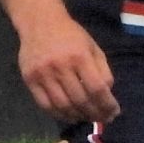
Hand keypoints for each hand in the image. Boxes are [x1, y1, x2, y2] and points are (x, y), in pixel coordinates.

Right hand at [17, 9, 118, 123]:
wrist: (40, 24)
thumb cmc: (71, 35)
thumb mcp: (93, 47)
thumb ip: (102, 70)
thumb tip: (107, 94)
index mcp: (80, 57)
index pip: (96, 88)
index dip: (106, 104)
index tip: (114, 113)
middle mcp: (61, 67)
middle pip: (80, 99)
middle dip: (94, 113)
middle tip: (103, 119)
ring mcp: (43, 75)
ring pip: (62, 105)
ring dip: (77, 116)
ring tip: (88, 118)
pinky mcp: (29, 80)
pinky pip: (45, 105)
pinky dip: (58, 114)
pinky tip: (69, 116)